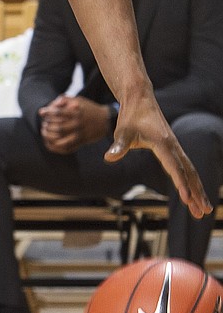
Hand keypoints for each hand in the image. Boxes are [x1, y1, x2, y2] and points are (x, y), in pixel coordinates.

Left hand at [38, 95, 109, 153]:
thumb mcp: (78, 99)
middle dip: (47, 125)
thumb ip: (63, 100)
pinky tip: (48, 142)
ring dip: (49, 137)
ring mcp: (80, 135)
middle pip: (58, 128)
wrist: (105, 120)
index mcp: (77, 112)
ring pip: (60, 140)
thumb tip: (47, 108)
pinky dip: (54, 147)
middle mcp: (78, 124)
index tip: (42, 112)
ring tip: (44, 132)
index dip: (47, 113)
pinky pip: (65, 149)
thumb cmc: (88, 108)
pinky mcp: (81, 143)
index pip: (58, 113)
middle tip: (44, 123)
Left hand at [105, 91, 211, 219]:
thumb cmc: (130, 116)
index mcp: (163, 143)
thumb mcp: (122, 131)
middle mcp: (174, 146)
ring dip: (198, 190)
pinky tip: (196, 193)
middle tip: (203, 213)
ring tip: (205, 210)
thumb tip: (108, 157)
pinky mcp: (174, 148)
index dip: (181, 183)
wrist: (140, 99)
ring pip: (191, 171)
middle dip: (197, 193)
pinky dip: (193, 181)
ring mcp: (176, 147)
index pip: (174, 167)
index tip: (187, 199)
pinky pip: (186, 167)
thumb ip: (118, 146)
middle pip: (189, 173)